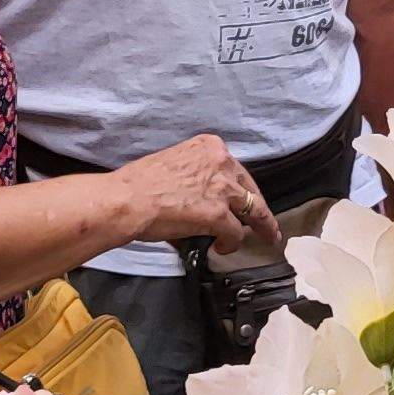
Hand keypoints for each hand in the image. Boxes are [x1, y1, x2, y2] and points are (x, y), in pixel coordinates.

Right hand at [111, 136, 273, 254]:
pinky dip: (231, 243)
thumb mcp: (175, 162)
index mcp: (210, 147)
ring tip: (266, 238)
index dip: (241, 188)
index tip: (244, 198)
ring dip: (261, 227)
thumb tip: (200, 194)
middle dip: (259, 209)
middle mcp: (222, 163)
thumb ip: (196, 173)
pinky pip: (235, 232)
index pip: (235, 170)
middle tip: (267, 224)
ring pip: (254, 210)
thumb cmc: (140, 183)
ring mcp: (222, 189)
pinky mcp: (218, 214)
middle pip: (250, 189)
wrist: (126, 199)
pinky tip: (221, 248)